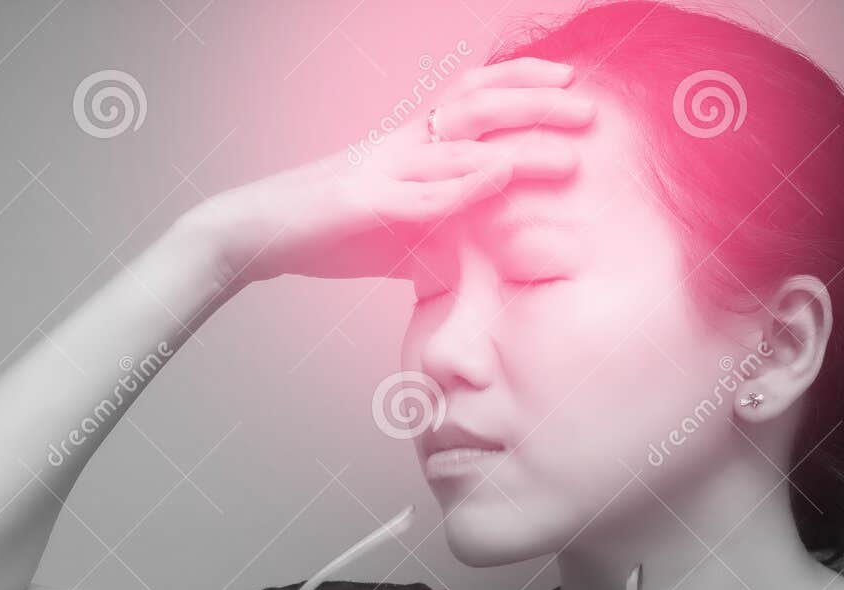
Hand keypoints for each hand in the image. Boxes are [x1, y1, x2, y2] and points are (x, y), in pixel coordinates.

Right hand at [183, 57, 595, 286]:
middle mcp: (399, 146)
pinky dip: (465, 184)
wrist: (253, 235)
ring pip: (460, 145)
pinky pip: (422, 192)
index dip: (519, 81)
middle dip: (537, 104)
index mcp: (406, 143)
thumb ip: (437, 232)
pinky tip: (499, 177)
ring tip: (568, 153)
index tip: (568, 80)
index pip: (470, 95)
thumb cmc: (323, 233)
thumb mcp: (392, 230)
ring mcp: (382, 172)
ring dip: (519, 145)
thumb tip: (480, 255)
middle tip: (590, 111)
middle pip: (477, 107)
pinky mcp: (364, 205)